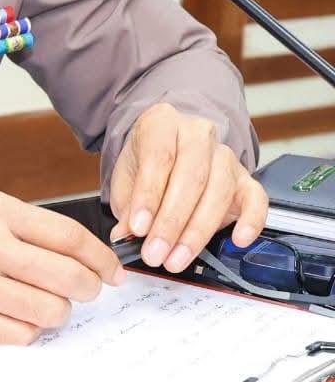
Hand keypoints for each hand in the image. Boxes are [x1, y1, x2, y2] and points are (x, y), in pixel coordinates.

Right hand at [0, 189, 125, 344]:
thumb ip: (10, 224)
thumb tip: (60, 250)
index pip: (69, 236)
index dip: (101, 258)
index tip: (111, 271)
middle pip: (70, 277)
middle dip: (88, 289)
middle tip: (85, 292)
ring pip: (51, 311)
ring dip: (56, 313)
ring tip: (44, 307)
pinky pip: (20, 336)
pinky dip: (26, 333)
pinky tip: (16, 322)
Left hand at [107, 103, 267, 272]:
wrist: (166, 151)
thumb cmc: (145, 165)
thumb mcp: (126, 179)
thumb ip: (127, 206)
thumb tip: (124, 237)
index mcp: (162, 123)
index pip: (159, 158)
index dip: (148, 196)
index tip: (138, 229)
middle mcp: (197, 134)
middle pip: (190, 178)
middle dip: (171, 222)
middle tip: (156, 253)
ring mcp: (226, 155)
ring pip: (218, 191)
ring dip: (197, 231)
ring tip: (177, 258)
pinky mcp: (246, 179)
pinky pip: (257, 199)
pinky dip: (251, 221)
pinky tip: (238, 240)